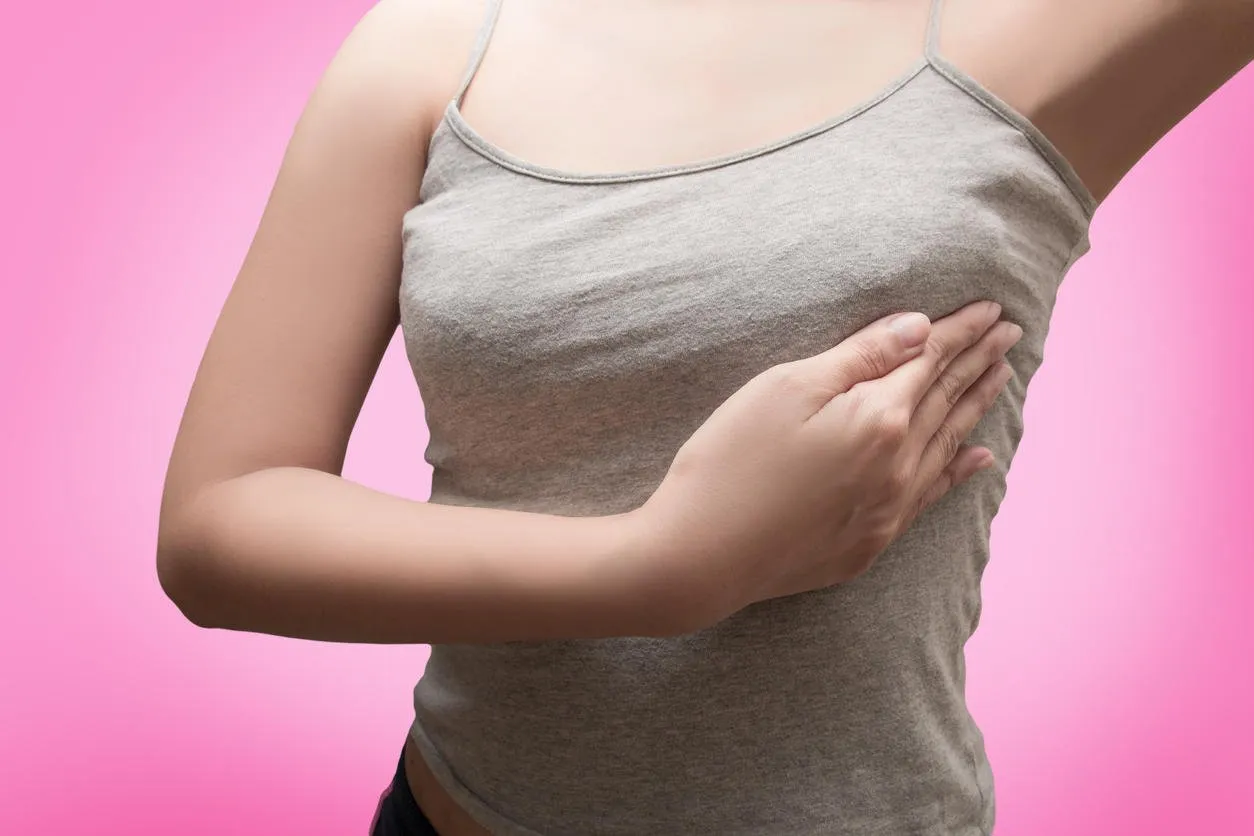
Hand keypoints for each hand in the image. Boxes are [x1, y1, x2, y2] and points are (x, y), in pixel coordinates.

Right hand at [627, 300, 1021, 632]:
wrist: (699, 557)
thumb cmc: (730, 462)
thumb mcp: (786, 389)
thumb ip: (859, 358)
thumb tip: (919, 329)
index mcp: (878, 418)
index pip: (930, 361)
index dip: (961, 331)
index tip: (993, 308)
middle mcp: (898, 465)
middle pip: (946, 400)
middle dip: (979, 361)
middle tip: (1011, 332)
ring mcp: (888, 509)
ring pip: (948, 445)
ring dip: (975, 407)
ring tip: (1001, 377)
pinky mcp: (869, 542)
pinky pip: (932, 495)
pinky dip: (959, 470)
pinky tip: (979, 458)